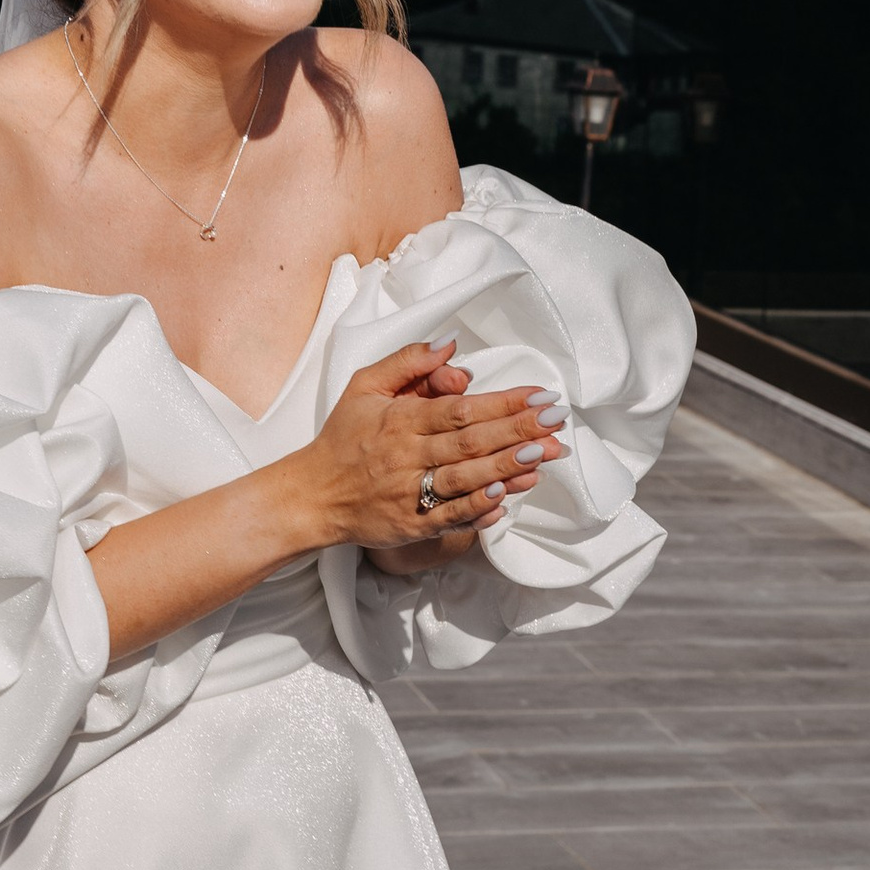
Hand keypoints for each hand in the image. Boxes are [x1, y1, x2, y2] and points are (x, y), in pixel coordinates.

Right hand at [292, 337, 565, 561]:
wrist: (312, 495)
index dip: (503, 401)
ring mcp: (409, 493)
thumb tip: (450, 344)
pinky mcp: (411, 524)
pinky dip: (479, 508)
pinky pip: (450, 518)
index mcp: (399, 419)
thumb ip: (408, 362)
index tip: (539, 395)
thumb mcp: (365, 386)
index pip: (459, 408)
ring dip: (508, 467)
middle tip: (557, 420)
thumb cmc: (344, 437)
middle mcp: (406, 455)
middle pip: (470, 441)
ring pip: (466, 478)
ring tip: (546, 454)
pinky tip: (506, 497)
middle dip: (518, 429)